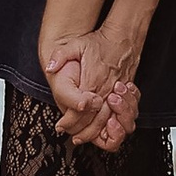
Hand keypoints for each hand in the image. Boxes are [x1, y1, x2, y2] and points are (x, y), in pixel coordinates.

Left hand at [44, 29, 142, 146]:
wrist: (123, 38)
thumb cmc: (100, 43)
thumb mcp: (76, 44)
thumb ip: (61, 55)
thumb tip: (50, 67)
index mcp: (93, 81)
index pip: (80, 110)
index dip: (69, 122)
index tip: (61, 126)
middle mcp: (107, 90)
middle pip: (95, 120)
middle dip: (83, 132)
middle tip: (73, 137)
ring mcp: (117, 93)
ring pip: (110, 121)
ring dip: (99, 132)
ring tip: (86, 137)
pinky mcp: (125, 94)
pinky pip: (122, 116)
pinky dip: (115, 126)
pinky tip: (105, 129)